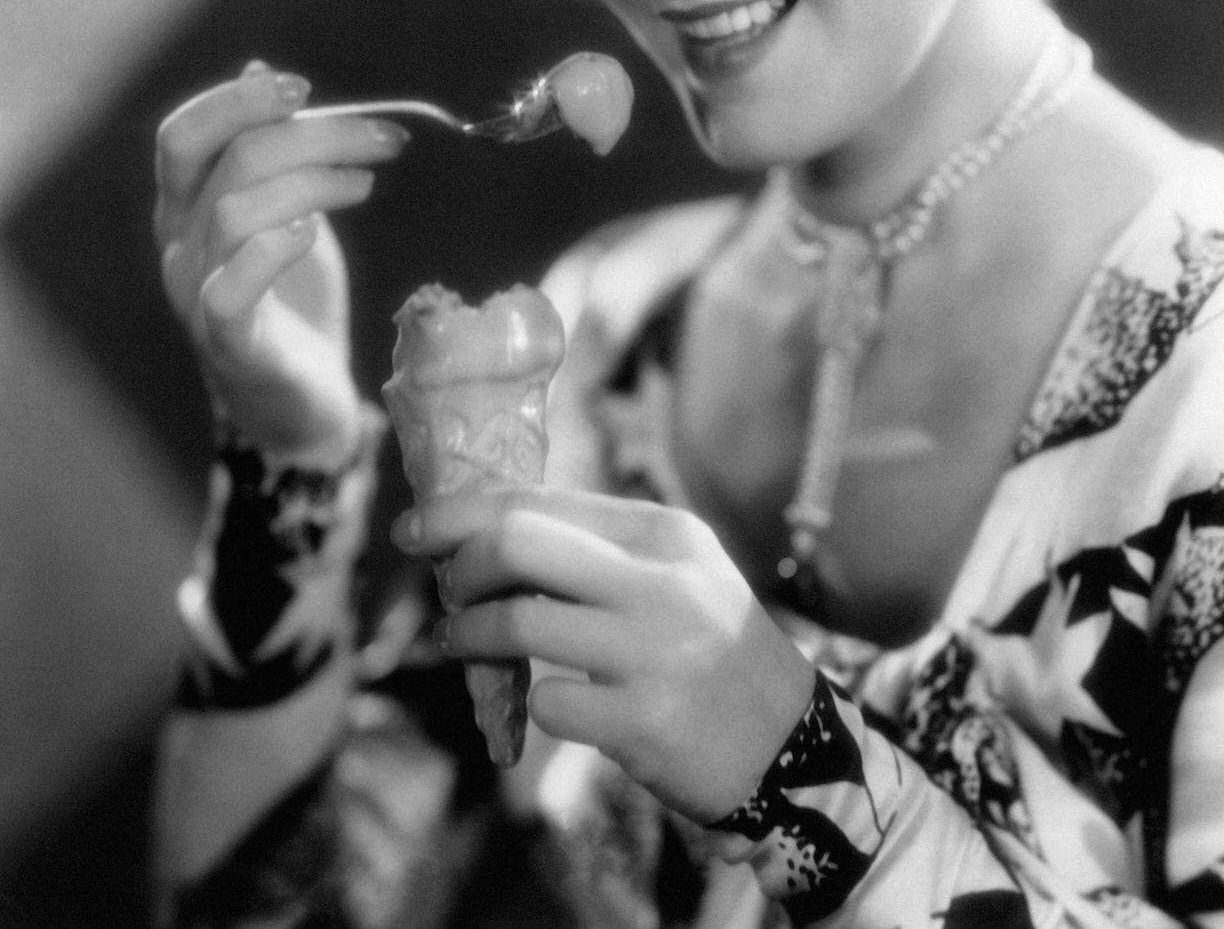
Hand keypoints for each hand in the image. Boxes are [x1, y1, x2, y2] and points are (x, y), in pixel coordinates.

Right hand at [154, 61, 408, 454]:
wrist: (301, 397)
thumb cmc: (292, 294)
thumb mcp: (286, 206)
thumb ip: (269, 147)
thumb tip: (260, 69)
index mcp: (184, 205)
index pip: (183, 135)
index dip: (237, 102)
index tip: (304, 89)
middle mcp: (178, 245)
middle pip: (228, 162)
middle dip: (312, 135)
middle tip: (383, 136)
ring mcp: (196, 295)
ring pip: (236, 213)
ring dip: (315, 184)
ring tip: (367, 183)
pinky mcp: (230, 342)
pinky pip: (229, 291)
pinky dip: (270, 252)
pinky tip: (310, 234)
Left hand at [394, 489, 815, 823]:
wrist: (788, 742)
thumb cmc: (711, 645)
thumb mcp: (676, 572)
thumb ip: (598, 548)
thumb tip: (489, 531)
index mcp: (662, 532)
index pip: (541, 500)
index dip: (464, 511)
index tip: (416, 526)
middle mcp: (659, 581)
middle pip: (519, 543)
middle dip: (460, 563)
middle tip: (443, 588)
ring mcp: (651, 652)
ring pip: (517, 623)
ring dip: (468, 633)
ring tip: (459, 640)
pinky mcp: (642, 722)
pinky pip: (547, 702)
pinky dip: (530, 702)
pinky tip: (546, 703)